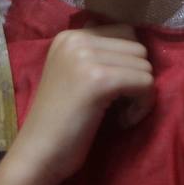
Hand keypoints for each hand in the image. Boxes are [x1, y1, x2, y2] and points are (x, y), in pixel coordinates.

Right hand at [5, 25, 153, 184]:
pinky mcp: (98, 80)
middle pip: (138, 48)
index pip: (124, 32)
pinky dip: (142, 106)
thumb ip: (96, 54)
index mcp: (68, 36)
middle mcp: (76, 39)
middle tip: (120, 105)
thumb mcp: (72, 73)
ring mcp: (85, 57)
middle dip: (137, 77)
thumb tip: (136, 45)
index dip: (128, 63)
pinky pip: (145, 83)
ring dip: (141, 94)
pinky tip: (123, 121)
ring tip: (119, 114)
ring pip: (144, 66)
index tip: (113, 91)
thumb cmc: (59, 121)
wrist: (38, 152)